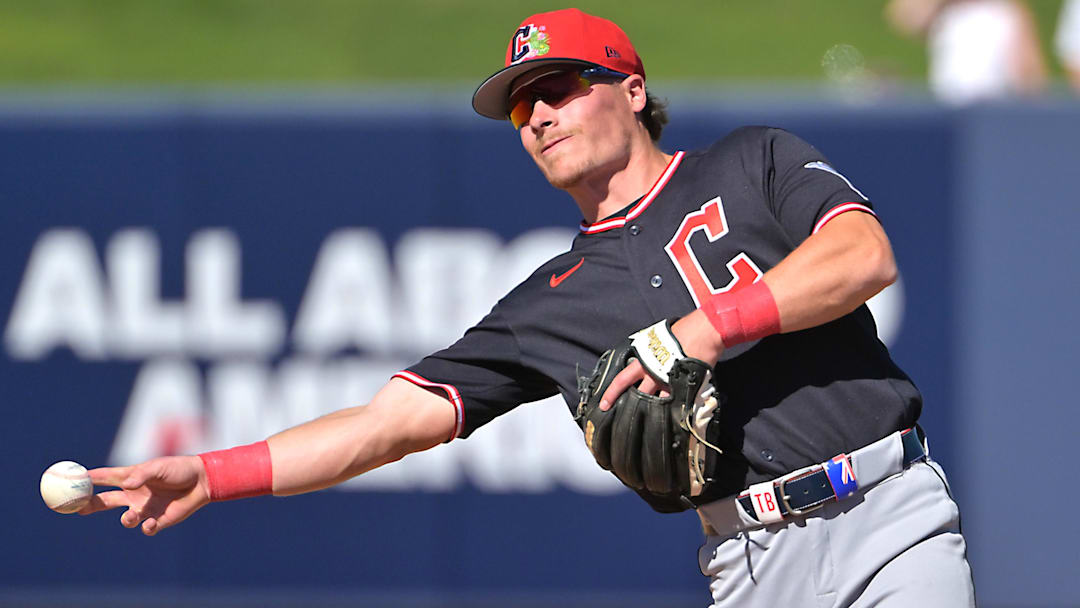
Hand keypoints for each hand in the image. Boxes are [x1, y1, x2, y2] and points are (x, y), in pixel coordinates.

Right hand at [79, 455, 210, 535]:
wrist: (202, 481)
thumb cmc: (179, 469)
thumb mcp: (159, 467)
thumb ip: (142, 475)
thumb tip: (126, 485)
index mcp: (132, 478)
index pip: (105, 478)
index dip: (87, 479)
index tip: (69, 479)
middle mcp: (135, 494)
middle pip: (105, 501)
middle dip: (89, 505)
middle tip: (77, 508)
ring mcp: (145, 508)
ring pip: (125, 519)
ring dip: (126, 519)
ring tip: (130, 516)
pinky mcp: (158, 520)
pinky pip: (146, 528)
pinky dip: (146, 527)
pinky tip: (151, 523)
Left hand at [599, 310, 722, 409]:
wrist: (703, 332)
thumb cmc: (681, 331)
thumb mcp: (657, 338)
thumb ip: (649, 350)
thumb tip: (644, 353)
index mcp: (644, 362)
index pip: (622, 380)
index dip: (611, 393)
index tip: (603, 405)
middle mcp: (653, 374)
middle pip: (638, 396)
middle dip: (630, 407)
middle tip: (623, 418)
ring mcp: (669, 383)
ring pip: (656, 402)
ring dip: (653, 409)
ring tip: (649, 419)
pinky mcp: (684, 387)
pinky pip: (676, 402)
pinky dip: (673, 408)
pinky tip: (671, 415)